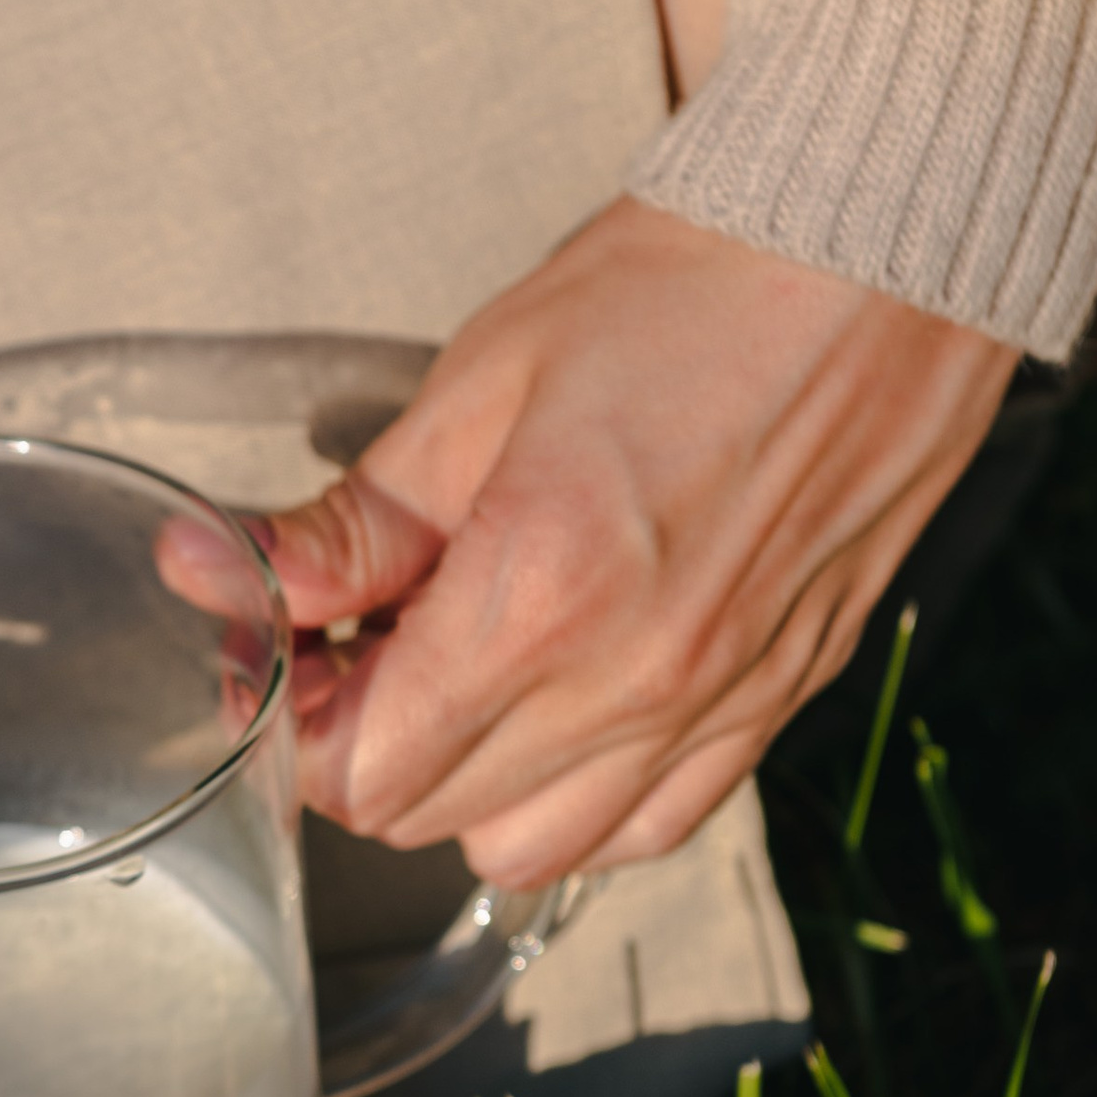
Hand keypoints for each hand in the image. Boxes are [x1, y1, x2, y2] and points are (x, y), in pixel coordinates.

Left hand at [168, 200, 1014, 886]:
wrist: (879, 249)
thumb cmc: (685, 290)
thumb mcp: (478, 388)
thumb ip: (353, 524)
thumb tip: (216, 578)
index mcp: (540, 598)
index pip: (360, 771)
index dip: (298, 722)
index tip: (288, 652)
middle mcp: (633, 683)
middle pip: (428, 815)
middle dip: (364, 744)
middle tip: (360, 639)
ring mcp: (718, 704)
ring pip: (534, 847)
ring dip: (466, 784)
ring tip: (461, 671)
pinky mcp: (780, 699)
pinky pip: (652, 824)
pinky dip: (581, 796)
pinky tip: (561, 704)